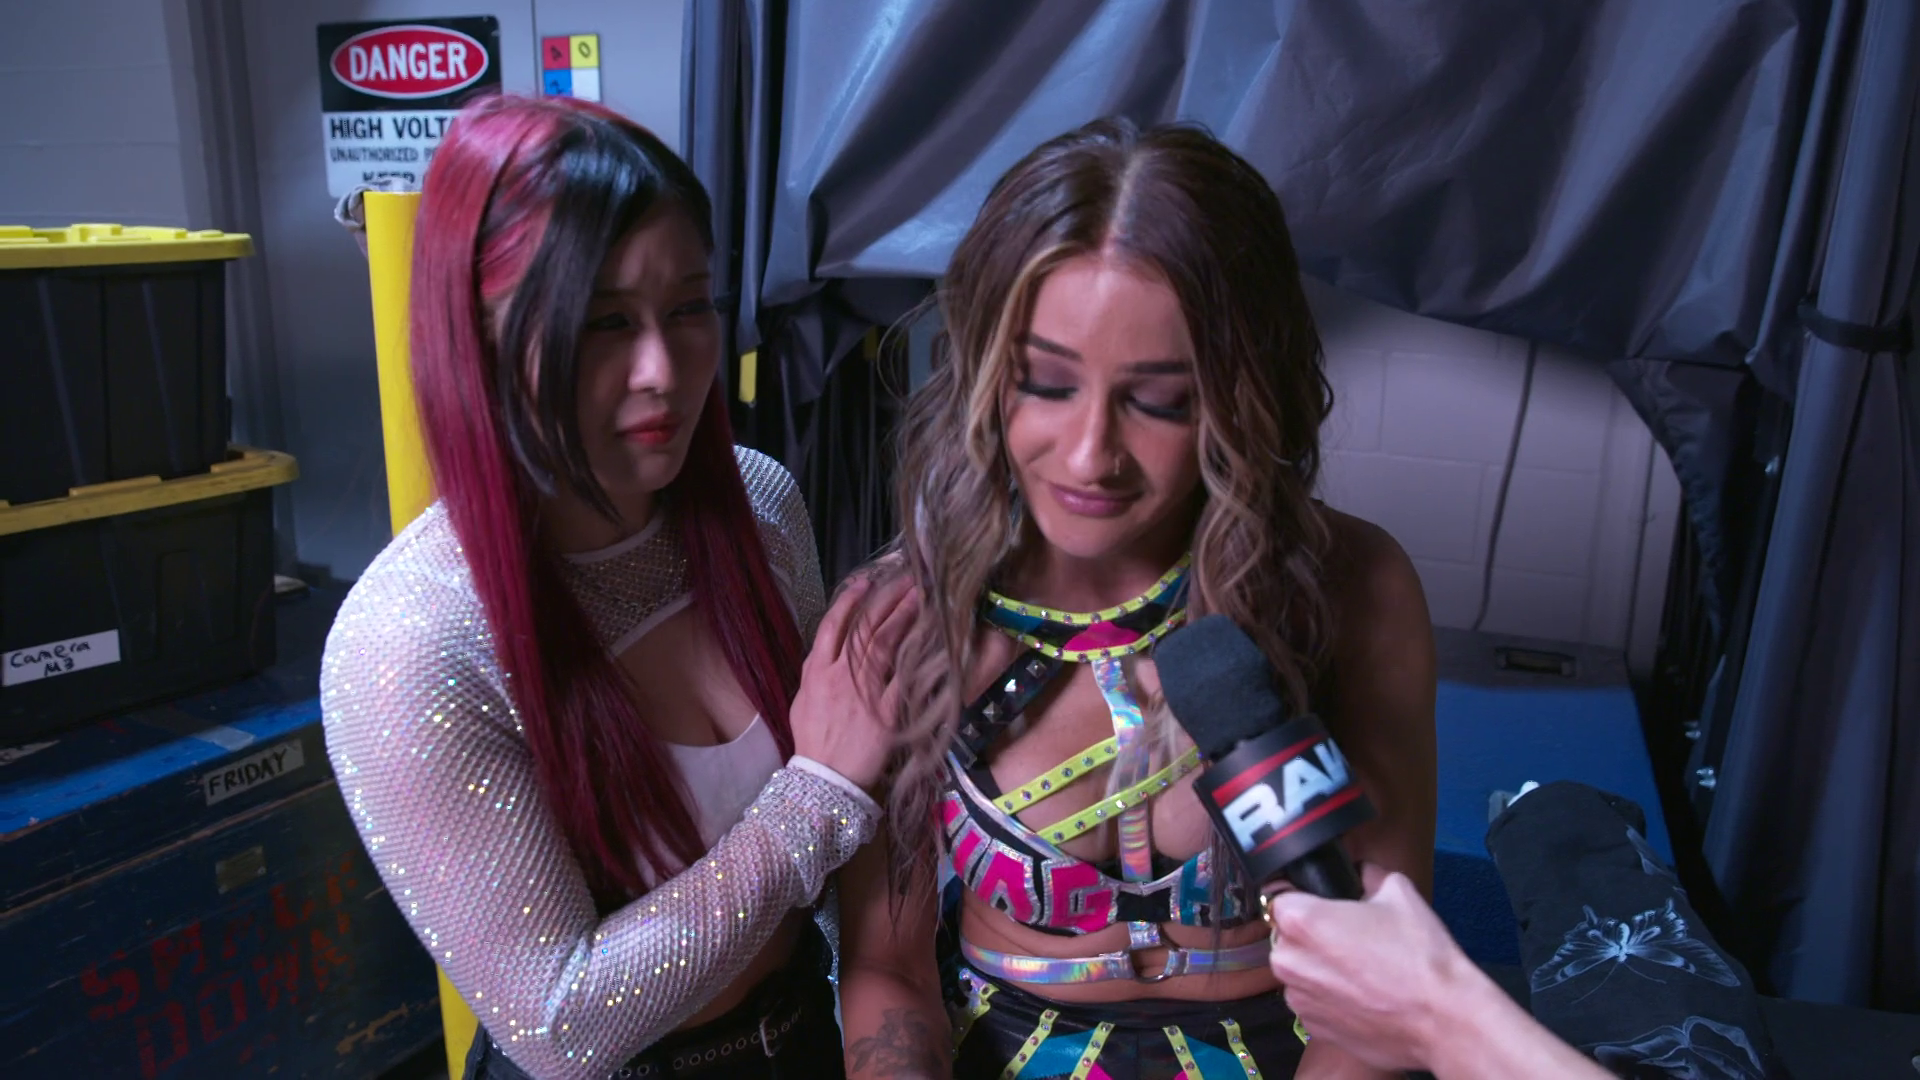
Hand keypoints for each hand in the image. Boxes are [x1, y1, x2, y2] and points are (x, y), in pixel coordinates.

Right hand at [789, 569, 918, 789]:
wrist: (825, 778)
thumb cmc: (813, 741)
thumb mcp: (802, 700)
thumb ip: (815, 672)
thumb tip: (826, 651)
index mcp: (818, 671)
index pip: (833, 626)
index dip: (849, 601)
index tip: (865, 583)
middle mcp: (842, 674)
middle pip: (866, 628)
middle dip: (887, 600)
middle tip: (906, 580)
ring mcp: (866, 691)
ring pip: (886, 644)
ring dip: (904, 617)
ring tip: (921, 597)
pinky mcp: (889, 710)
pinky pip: (907, 677)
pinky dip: (920, 656)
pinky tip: (932, 638)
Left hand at [1267, 864, 1472, 1072]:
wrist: (1442, 1021)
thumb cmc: (1419, 955)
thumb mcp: (1399, 892)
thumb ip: (1368, 875)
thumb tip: (1362, 873)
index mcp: (1301, 921)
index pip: (1280, 897)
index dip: (1304, 898)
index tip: (1325, 905)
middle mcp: (1289, 960)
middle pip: (1288, 936)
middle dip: (1312, 935)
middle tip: (1352, 938)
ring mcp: (1298, 998)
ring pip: (1299, 971)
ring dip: (1319, 968)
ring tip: (1362, 970)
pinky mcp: (1312, 1027)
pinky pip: (1312, 1001)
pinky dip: (1329, 998)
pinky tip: (1362, 996)